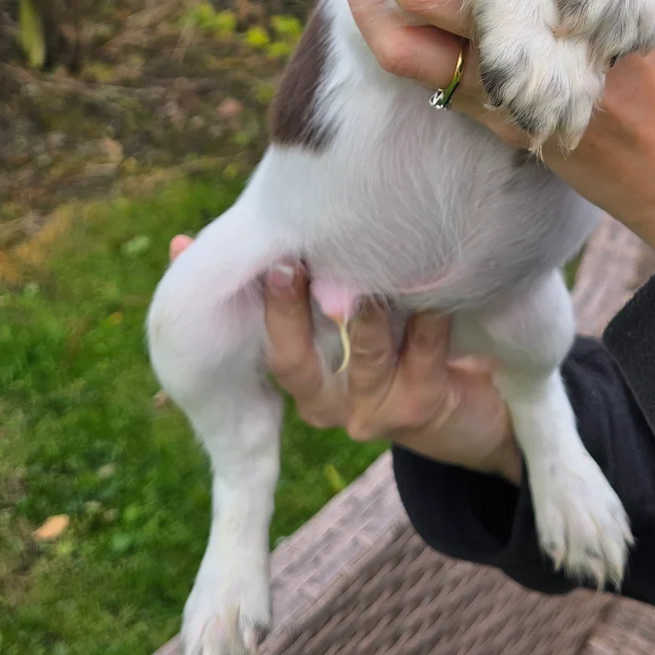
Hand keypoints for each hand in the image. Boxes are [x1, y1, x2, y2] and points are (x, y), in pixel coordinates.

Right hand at [167, 238, 521, 482]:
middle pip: (291, 362)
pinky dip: (429, 321)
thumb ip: (285, 276)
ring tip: (373, 277)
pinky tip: (438, 294)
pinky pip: (421, 359)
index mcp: (300, 373)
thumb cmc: (399, 337)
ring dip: (371, 312)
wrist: (474, 401)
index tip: (241, 253)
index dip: (254, 301)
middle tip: (286, 262)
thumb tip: (179, 243)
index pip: (263, 340)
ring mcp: (371, 410)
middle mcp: (325, 400)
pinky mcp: (419, 410)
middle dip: (287, 310)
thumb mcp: (341, 303)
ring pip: (362, 357)